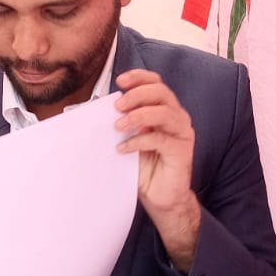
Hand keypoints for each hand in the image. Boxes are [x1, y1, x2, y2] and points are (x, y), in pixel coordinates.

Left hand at [115, 69, 202, 270]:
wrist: (162, 198)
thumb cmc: (145, 169)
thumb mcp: (129, 140)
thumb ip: (120, 124)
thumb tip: (93, 110)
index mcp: (164, 110)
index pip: (156, 83)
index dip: (139, 78)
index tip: (120, 81)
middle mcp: (177, 117)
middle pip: (161, 93)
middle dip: (136, 95)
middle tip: (117, 106)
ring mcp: (182, 133)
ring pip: (163, 112)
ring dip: (138, 115)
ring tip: (118, 126)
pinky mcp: (182, 151)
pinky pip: (161, 139)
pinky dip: (139, 140)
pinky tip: (123, 148)